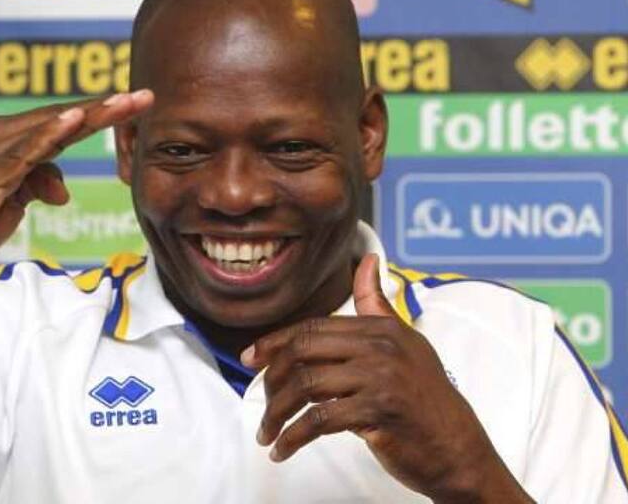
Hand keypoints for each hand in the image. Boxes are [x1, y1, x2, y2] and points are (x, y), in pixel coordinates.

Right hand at [0, 91, 153, 292]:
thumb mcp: (11, 203)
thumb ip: (38, 184)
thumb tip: (63, 190)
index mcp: (6, 141)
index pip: (62, 123)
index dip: (100, 114)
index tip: (137, 105)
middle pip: (61, 119)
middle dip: (106, 108)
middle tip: (145, 96)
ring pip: (48, 129)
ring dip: (89, 115)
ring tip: (124, 102)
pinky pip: (22, 154)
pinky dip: (49, 135)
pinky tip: (74, 121)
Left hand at [241, 254, 531, 502]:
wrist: (459, 449)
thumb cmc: (426, 399)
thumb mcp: (406, 343)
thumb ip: (378, 304)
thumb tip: (368, 259)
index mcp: (381, 328)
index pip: (312, 327)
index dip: (275, 342)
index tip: (250, 359)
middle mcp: (380, 347)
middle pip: (303, 351)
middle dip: (272, 378)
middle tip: (260, 405)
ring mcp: (380, 378)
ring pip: (306, 386)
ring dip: (277, 414)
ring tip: (267, 434)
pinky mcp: (377, 412)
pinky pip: (319, 421)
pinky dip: (293, 438)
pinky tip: (282, 450)